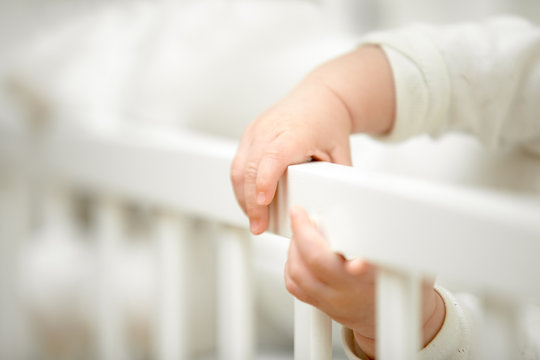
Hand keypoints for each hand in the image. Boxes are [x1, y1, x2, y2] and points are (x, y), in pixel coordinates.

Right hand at [230, 45, 394, 234]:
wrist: (320, 97)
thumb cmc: (328, 122)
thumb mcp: (340, 153)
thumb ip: (337, 180)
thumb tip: (335, 208)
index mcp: (294, 133)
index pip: (272, 158)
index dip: (265, 181)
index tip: (263, 203)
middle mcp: (269, 129)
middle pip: (250, 168)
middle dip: (251, 203)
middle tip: (259, 227)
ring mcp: (255, 131)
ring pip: (239, 169)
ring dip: (243, 197)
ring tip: (255, 220)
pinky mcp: (249, 135)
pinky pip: (238, 164)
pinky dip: (241, 186)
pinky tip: (250, 202)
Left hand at [284, 206, 444, 357]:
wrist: (395, 322)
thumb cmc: (403, 290)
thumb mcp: (409, 263)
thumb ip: (392, 244)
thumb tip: (386, 216)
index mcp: (374, 280)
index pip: (357, 265)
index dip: (340, 247)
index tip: (323, 226)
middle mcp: (349, 293)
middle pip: (316, 264)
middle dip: (303, 233)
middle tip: (300, 215)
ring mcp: (331, 302)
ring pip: (299, 275)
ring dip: (294, 247)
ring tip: (301, 230)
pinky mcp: (320, 306)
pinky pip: (295, 286)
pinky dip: (291, 264)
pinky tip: (298, 250)